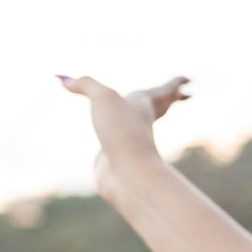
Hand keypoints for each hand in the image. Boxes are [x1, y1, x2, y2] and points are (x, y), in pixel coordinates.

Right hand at [59, 74, 190, 194]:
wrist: (126, 172)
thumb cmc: (122, 133)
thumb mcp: (103, 98)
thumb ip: (85, 85)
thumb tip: (63, 79)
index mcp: (144, 105)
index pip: (164, 91)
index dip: (175, 83)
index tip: (188, 80)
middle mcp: (140, 121)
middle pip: (160, 106)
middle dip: (170, 98)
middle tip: (183, 94)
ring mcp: (130, 138)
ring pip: (142, 121)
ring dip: (150, 113)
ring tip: (149, 109)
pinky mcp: (118, 154)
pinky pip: (122, 137)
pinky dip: (122, 130)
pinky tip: (116, 134)